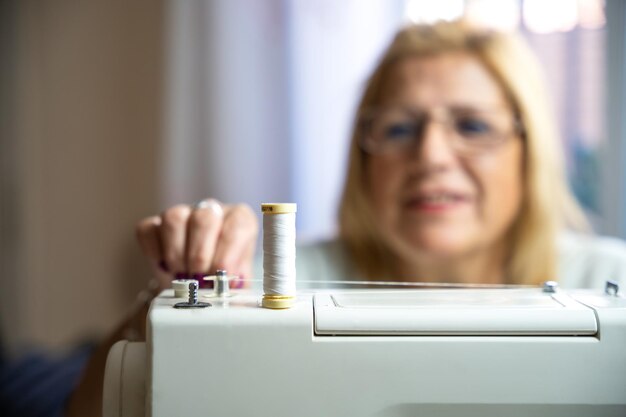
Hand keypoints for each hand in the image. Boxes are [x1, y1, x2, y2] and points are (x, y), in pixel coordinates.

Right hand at [136, 199, 257, 288]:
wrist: (198, 283)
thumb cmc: (222, 279)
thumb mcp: (237, 283)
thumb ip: (236, 287)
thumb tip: (232, 300)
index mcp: (239, 219)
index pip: (238, 224)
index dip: (228, 252)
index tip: (221, 275)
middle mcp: (211, 211)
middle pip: (204, 219)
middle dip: (199, 255)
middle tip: (198, 279)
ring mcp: (182, 214)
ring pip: (174, 218)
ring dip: (176, 253)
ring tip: (181, 276)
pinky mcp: (155, 223)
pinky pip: (149, 229)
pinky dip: (154, 251)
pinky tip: (164, 267)